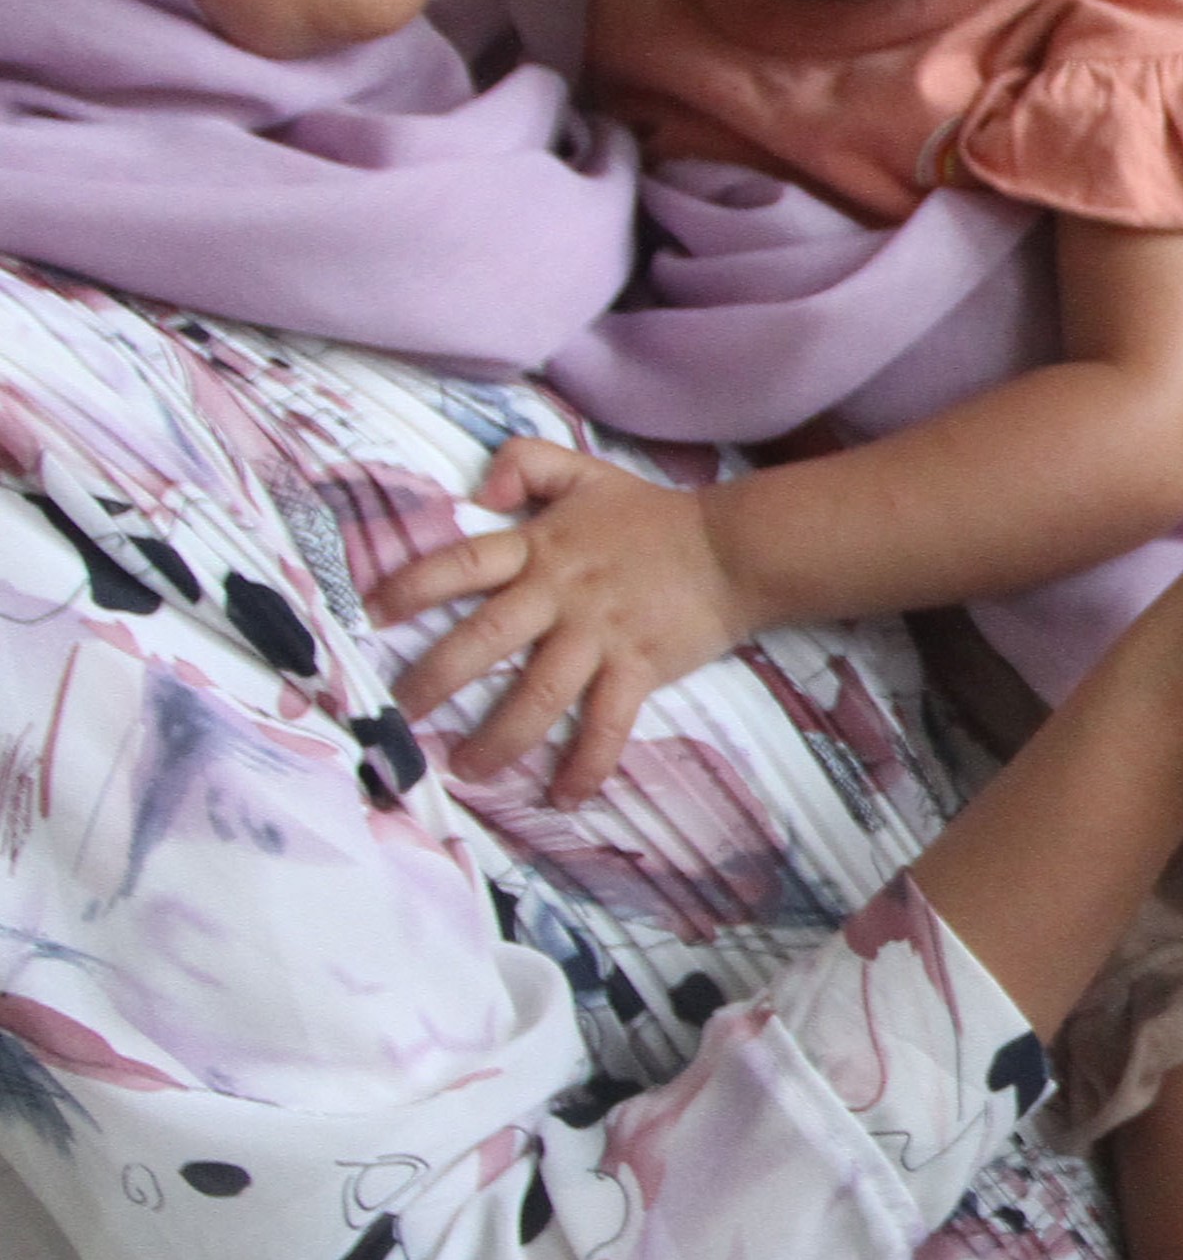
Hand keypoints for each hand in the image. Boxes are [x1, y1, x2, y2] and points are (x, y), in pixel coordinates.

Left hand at [367, 439, 761, 802]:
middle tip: (400, 715)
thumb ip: (527, 462)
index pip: (463, 563)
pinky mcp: (638, 668)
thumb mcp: (586, 473)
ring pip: (537, 694)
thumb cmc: (654, 517)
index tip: (372, 615)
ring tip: (465, 770)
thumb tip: (480, 489)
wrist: (733, 549)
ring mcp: (598, 636)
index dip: (413, 586)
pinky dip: (586, 764)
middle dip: (435, 678)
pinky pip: (607, 724)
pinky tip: (563, 798)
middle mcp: (559, 595)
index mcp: (540, 548)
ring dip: (498, 738)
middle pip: (484, 638)